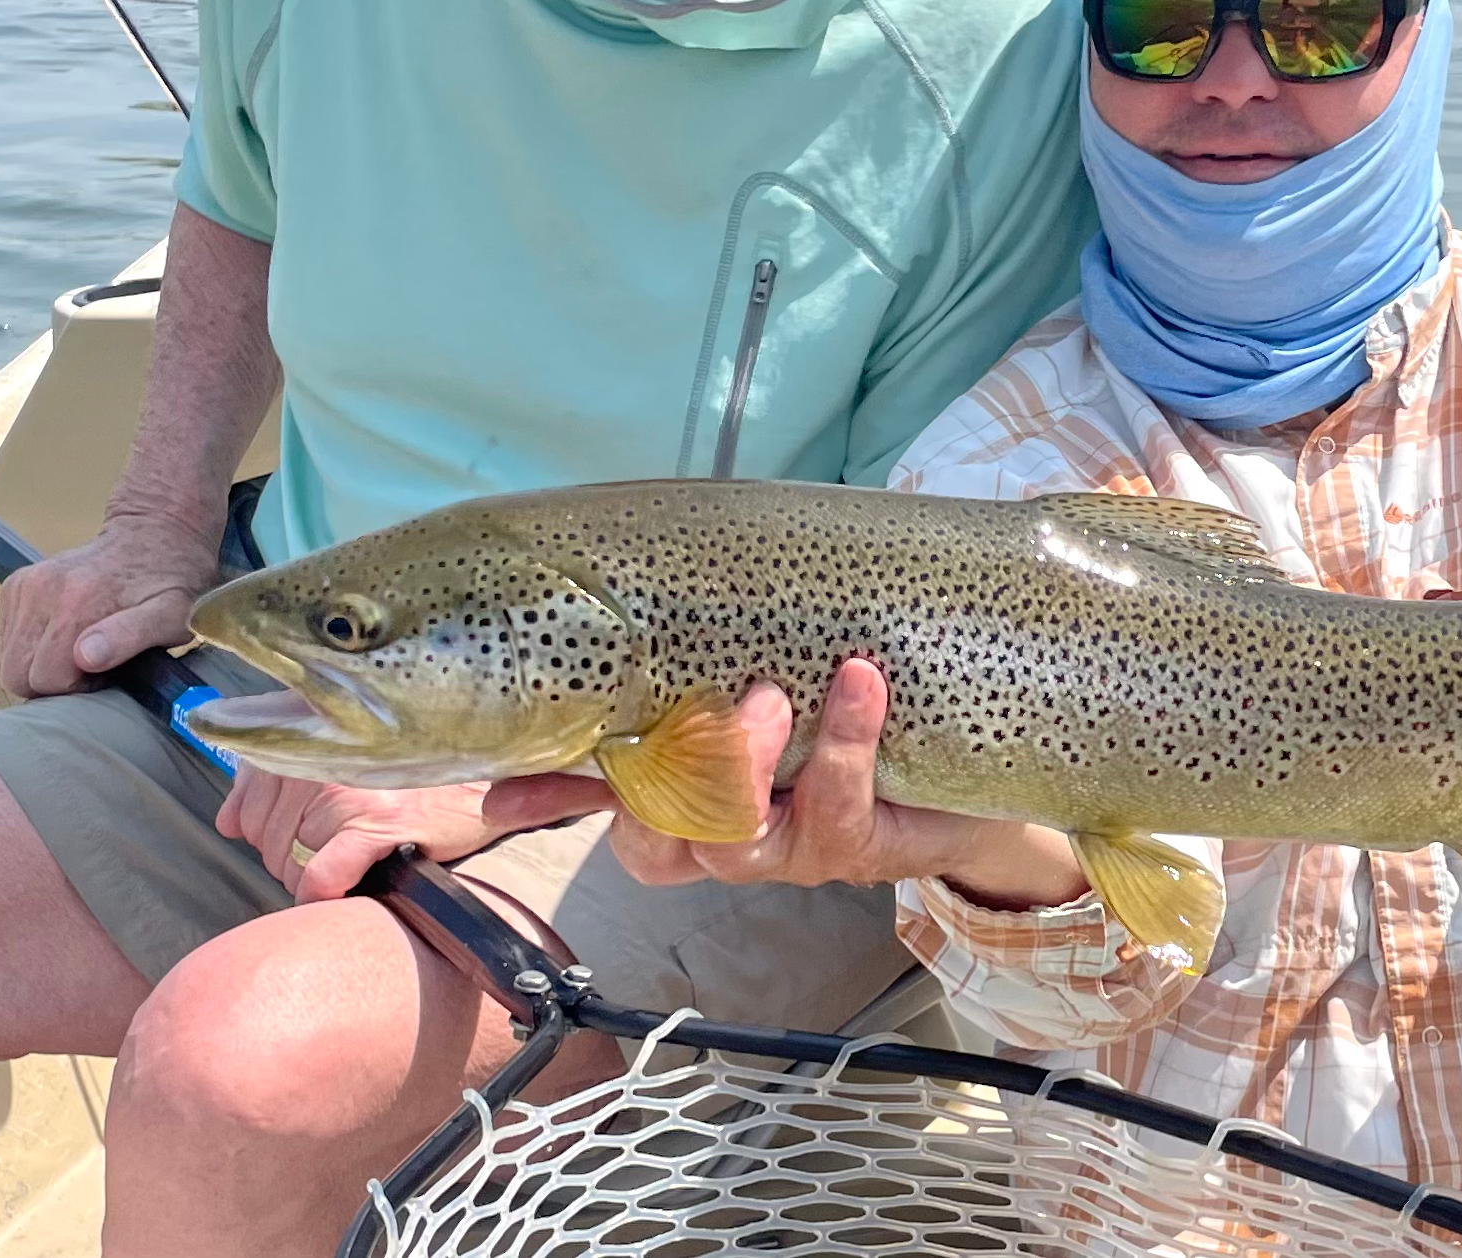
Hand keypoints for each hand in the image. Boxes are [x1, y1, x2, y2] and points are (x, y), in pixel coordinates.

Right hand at [0, 509, 218, 697]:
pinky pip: (8, 638)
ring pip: (9, 659)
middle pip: (17, 674)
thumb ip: (130, 636)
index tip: (105, 672)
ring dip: (40, 664)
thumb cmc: (169, 583)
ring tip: (81, 646)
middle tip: (93, 665)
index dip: (76, 688)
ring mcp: (24, 584)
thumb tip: (85, 657)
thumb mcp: (171, 615)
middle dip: (52, 681)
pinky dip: (31, 645)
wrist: (154, 534)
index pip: (45, 680)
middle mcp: (41, 589)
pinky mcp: (15, 584)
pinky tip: (65, 632)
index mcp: (75, 602)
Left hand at [215, 771, 509, 901]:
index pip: (246, 803)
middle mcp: (323, 758)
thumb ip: (273, 778)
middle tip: (327, 855)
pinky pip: (322, 875)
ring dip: (307, 880)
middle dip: (287, 860)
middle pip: (266, 838)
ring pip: (289, 861)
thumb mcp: (337, 755)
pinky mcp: (378, 824)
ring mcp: (349, 791)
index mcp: (309, 736)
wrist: (481, 784)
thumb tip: (227, 820)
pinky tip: (336, 893)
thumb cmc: (410, 773)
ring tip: (343, 869)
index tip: (294, 834)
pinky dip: (322, 892)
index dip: (262, 830)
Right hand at [487, 661, 1088, 909]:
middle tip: (706, 707)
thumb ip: (690, 663)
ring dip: (748, 763)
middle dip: (667, 780)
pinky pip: (838, 806)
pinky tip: (859, 679)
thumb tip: (608, 610)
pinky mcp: (857, 847)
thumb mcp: (761, 684)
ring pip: (739, 840)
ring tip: (775, 695)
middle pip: (658, 843)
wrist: (960, 776)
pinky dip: (848, 739)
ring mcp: (790, 850)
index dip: (551, 798)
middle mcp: (726, 839)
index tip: (502, 790)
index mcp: (686, 804)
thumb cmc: (837, 720)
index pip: (602, 806)